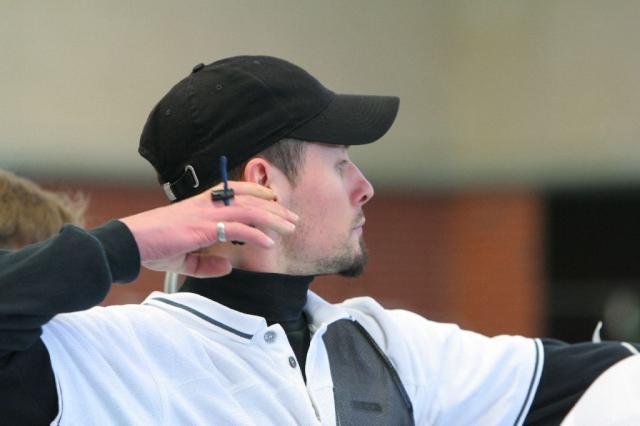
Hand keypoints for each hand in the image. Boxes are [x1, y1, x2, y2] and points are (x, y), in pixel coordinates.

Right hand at [119, 181, 297, 276]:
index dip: (259, 192)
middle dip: (275, 207)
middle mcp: (207, 204)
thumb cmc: (153, 245)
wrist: (131, 242)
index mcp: (203, 204)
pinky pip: (237, 227)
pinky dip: (256, 234)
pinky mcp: (203, 227)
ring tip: (290, 227)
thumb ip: (207, 263)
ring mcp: (206, 214)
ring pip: (249, 210)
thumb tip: (229, 267)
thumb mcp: (185, 257)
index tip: (276, 200)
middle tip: (293, 217)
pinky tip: (269, 242)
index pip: (237, 190)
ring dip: (273, 218)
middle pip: (250, 199)